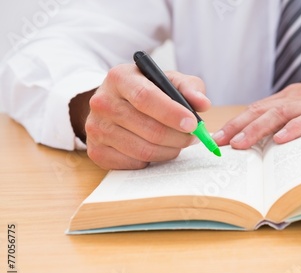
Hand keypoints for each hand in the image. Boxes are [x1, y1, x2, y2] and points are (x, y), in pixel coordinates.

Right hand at [83, 64, 210, 168]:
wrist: (113, 104)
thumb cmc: (146, 91)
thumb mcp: (167, 81)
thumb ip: (189, 88)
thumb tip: (203, 104)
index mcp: (120, 78)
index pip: (145, 98)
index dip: (172, 114)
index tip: (193, 124)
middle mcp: (102, 102)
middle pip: (149, 129)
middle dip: (178, 137)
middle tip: (192, 137)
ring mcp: (96, 128)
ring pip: (143, 151)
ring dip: (169, 151)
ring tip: (178, 143)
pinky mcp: (96, 151)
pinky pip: (133, 163)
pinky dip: (151, 160)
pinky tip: (156, 149)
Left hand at [214, 68, 300, 148]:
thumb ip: (291, 118)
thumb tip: (267, 138)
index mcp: (290, 98)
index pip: (256, 110)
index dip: (235, 123)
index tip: (217, 138)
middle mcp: (298, 98)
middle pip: (261, 110)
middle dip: (237, 127)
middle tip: (218, 142)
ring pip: (280, 114)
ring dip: (257, 129)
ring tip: (241, 144)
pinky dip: (294, 128)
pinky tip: (281, 139)